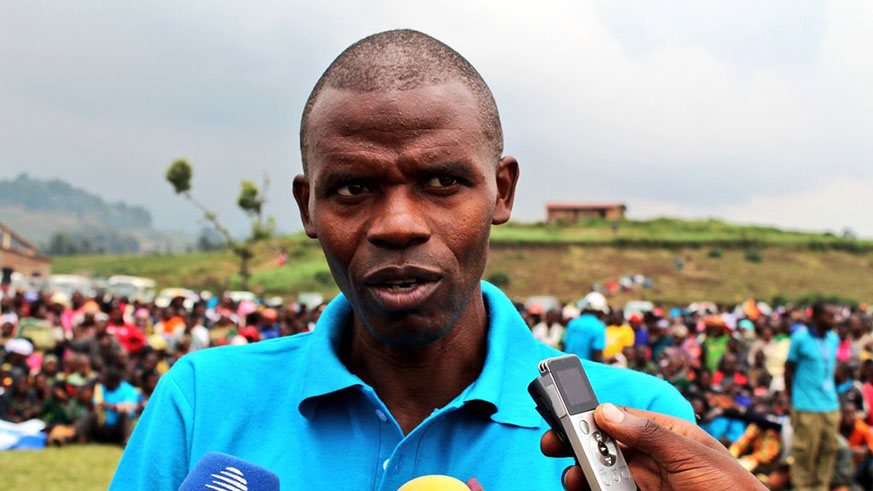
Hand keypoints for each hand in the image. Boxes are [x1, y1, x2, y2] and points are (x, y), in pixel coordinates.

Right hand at [541, 403, 765, 490]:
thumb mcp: (690, 455)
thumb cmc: (733, 490)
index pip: (622, 418)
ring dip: (584, 476)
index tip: (565, 417)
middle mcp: (656, 457)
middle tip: (553, 447)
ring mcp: (650, 483)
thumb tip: (606, 411)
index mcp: (669, 434)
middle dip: (580, 446)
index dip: (592, 416)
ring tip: (572, 480)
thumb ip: (648, 434)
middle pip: (608, 447)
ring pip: (606, 475)